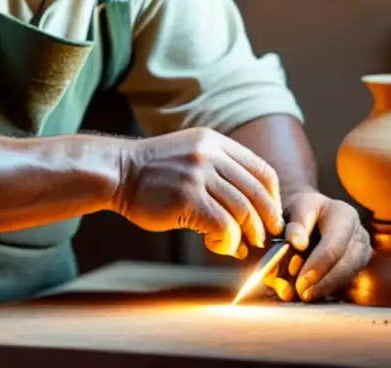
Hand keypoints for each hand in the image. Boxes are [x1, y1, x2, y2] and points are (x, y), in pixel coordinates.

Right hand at [114, 127, 284, 258]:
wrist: (117, 171)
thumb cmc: (153, 172)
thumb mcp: (190, 155)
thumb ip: (220, 174)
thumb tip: (250, 213)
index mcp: (215, 142)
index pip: (262, 170)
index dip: (273, 198)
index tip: (270, 216)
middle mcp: (210, 155)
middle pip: (258, 192)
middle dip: (266, 221)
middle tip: (261, 238)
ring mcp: (199, 175)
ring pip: (243, 211)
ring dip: (248, 235)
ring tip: (240, 246)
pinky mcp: (187, 198)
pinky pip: (223, 226)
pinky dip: (228, 242)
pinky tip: (219, 247)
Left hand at [280, 190, 371, 301]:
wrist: (307, 214)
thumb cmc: (297, 212)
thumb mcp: (291, 210)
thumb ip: (294, 225)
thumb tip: (298, 243)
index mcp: (343, 214)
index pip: (335, 245)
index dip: (319, 265)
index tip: (301, 281)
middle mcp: (359, 233)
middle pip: (346, 264)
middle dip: (323, 281)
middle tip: (301, 293)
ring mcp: (362, 252)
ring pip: (348, 276)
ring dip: (325, 288)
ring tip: (303, 294)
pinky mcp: (358, 267)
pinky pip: (346, 283)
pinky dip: (327, 289)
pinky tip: (311, 292)